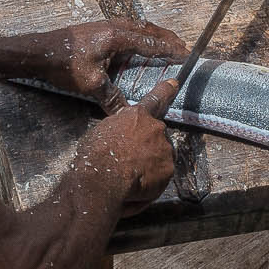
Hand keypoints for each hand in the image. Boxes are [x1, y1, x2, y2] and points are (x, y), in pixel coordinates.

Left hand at [38, 20, 188, 110]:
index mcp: (117, 37)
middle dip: (166, 39)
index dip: (170, 50)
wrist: (38, 52)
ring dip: (154, 35)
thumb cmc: (64, 64)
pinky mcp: (98, 29)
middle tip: (182, 46)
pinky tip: (139, 43)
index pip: (151, 43)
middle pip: (148, 30)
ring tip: (166, 43)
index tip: (185, 54)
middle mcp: (114, 27)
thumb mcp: (91, 84)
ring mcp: (105, 25)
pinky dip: (140, 35)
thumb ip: (112, 98)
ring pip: (138, 27)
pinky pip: (128, 28)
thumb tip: (127, 114)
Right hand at [79, 78, 178, 213]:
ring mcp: (164, 148)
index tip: (174, 83)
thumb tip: (123, 134)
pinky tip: (137, 186)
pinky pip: (162, 175)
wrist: (101, 180)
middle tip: (130, 160)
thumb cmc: (95, 155)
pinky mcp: (168, 169)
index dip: (166, 90)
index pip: (155, 99)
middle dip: (148, 146)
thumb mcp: (102, 131)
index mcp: (137, 115)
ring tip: (130, 176)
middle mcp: (155, 128)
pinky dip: (153, 181)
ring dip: (150, 164)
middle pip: (156, 135)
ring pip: (161, 156)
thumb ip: (120, 128)